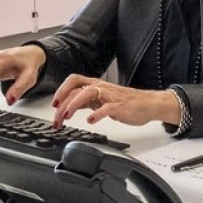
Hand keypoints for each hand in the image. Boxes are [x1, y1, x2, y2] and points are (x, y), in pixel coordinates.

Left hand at [52, 73, 180, 128]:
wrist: (149, 104)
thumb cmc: (127, 102)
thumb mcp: (102, 99)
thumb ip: (87, 101)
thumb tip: (69, 106)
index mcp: (96, 85)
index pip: (74, 81)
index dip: (61, 91)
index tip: (54, 105)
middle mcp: (101, 88)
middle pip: (76, 88)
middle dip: (62, 103)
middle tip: (56, 117)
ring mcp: (110, 96)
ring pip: (87, 93)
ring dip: (74, 105)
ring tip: (67, 117)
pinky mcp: (119, 106)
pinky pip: (106, 108)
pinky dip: (96, 114)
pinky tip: (90, 121)